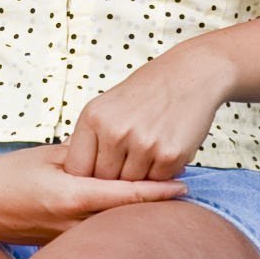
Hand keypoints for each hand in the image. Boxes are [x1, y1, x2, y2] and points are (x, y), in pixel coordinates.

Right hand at [0, 143, 186, 244]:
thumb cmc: (7, 174)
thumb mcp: (48, 156)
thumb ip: (85, 157)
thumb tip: (118, 154)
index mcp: (70, 194)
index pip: (124, 195)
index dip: (157, 192)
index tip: (184, 187)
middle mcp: (71, 223)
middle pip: (125, 220)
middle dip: (155, 212)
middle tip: (187, 200)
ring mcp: (66, 240)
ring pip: (111, 234)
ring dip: (136, 224)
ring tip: (167, 213)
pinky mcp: (59, 249)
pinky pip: (93, 241)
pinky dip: (113, 232)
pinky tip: (129, 226)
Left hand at [65, 42, 231, 181]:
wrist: (189, 75)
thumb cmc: (146, 92)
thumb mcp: (107, 106)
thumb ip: (89, 137)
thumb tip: (70, 171)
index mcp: (93, 117)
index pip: (77, 168)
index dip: (86, 177)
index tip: (96, 174)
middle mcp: (115, 131)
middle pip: (104, 180)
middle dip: (115, 177)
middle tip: (128, 161)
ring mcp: (143, 144)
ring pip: (132, 184)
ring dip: (140, 176)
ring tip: (148, 151)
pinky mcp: (170, 154)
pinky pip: (158, 182)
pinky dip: (162, 173)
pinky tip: (165, 150)